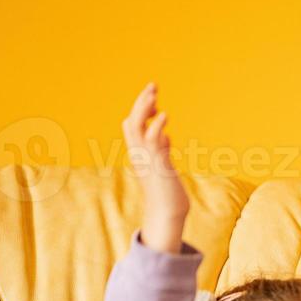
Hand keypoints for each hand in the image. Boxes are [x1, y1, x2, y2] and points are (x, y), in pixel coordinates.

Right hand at [122, 82, 188, 253]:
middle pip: (132, 121)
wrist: (167, 214)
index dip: (141, 110)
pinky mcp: (157, 164)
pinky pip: (153, 141)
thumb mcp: (165, 167)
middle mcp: (139, 154)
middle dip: (141, 102)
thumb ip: (162, 152)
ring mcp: (147, 159)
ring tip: (155, 92)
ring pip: (138, 126)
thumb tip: (166, 138)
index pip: (133, 126)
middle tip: (153, 85)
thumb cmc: (168, 194)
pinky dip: (156, 126)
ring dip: (145, 108)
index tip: (154, 99)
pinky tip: (164, 115)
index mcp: (140, 154)